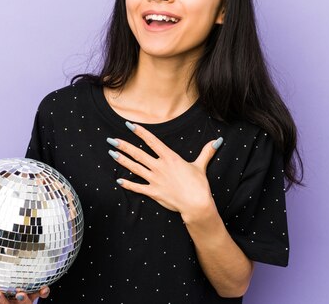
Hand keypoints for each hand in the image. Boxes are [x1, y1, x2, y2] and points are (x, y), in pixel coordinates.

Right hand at [0, 276, 49, 302]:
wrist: (25, 265)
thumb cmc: (2, 274)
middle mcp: (11, 300)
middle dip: (0, 301)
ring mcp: (24, 298)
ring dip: (22, 300)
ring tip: (20, 293)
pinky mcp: (36, 292)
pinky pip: (41, 295)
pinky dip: (43, 292)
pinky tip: (44, 288)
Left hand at [107, 121, 222, 221]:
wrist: (196, 204)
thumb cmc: (199, 185)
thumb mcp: (201, 166)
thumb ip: (206, 152)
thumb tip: (217, 140)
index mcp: (170, 158)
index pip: (152, 141)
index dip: (140, 132)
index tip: (129, 125)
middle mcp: (159, 167)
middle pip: (138, 154)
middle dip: (123, 145)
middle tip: (111, 139)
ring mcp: (155, 180)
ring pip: (135, 168)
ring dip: (122, 160)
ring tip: (111, 153)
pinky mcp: (153, 192)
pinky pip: (137, 187)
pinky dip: (128, 184)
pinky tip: (119, 180)